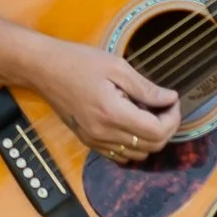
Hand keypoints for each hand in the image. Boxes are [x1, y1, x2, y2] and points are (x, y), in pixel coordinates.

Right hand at [9, 31, 180, 160]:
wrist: (43, 69)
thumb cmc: (77, 62)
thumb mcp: (116, 67)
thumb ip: (146, 87)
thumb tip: (170, 99)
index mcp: (112, 113)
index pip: (157, 131)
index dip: (172, 118)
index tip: (172, 101)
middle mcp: (103, 133)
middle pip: (151, 146)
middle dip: (166, 128)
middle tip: (164, 105)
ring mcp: (94, 140)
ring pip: (137, 155)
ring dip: (150, 138)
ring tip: (147, 113)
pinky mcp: (88, 141)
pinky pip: (119, 155)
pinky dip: (133, 144)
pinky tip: (131, 123)